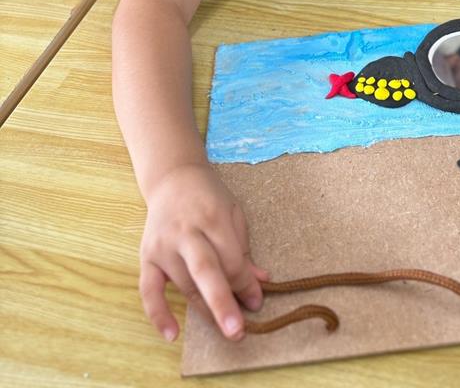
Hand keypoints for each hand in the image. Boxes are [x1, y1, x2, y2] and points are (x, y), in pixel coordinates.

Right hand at [139, 162, 268, 341]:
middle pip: (206, 271)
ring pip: (184, 285)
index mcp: (212, 217)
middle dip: (223, 302)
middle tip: (237, 330)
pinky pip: (149, 291)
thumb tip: (259, 283)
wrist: (172, 178)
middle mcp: (186, 231)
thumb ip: (243, 249)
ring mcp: (163, 245)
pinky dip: (159, 315)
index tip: (257, 302)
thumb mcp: (233, 213)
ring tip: (223, 329)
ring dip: (204, 311)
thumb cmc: (209, 197)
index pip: (231, 258)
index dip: (245, 284)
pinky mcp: (146, 256)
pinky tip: (172, 335)